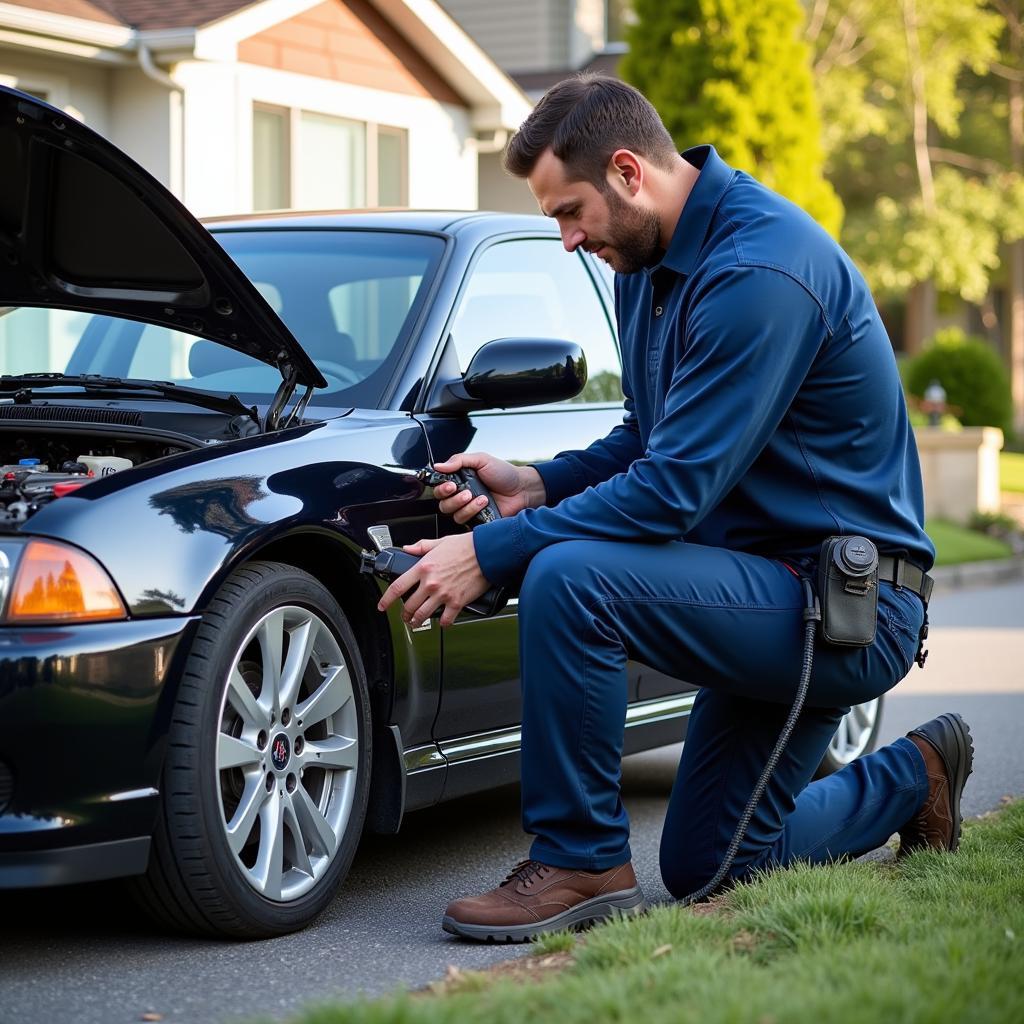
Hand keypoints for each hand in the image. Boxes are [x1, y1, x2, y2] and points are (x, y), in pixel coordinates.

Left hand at [376, 534, 488, 627]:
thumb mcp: (440, 542)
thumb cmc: (467, 546)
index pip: (397, 587)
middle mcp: (431, 583)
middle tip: (405, 616)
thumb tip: (408, 548)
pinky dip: (442, 623)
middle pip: (409, 605)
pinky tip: (442, 621)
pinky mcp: (457, 602)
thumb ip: (421, 547)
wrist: (487, 552)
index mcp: (423, 568)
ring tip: (416, 623)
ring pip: (422, 615)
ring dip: (417, 622)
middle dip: (404, 614)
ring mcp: (443, 594)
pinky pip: (445, 620)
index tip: (382, 606)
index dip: (386, 599)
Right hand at [431, 451, 545, 525]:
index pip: (439, 488)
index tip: (450, 485)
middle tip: (466, 492)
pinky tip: (485, 504)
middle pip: (443, 504)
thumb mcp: (481, 460)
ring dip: (466, 506)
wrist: (522, 488)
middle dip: (452, 499)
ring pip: (453, 515)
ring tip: (482, 497)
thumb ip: (459, 460)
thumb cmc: (503, 473)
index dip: (441, 488)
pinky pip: (466, 522)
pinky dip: (473, 512)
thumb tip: (438, 466)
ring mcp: (469, 510)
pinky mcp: (477, 521)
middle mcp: (461, 497)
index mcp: (459, 481)